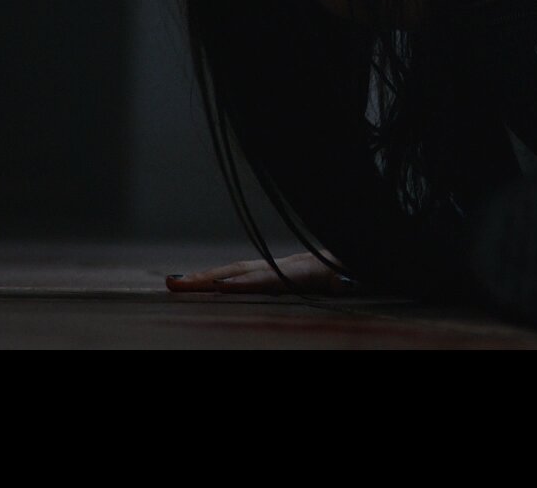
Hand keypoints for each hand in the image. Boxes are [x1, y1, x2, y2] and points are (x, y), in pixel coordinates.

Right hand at [165, 251, 357, 294]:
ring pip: (237, 271)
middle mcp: (286, 265)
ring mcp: (280, 267)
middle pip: (241, 271)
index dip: (243, 283)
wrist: (362, 251)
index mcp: (304, 270)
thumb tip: (340, 281)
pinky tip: (200, 284)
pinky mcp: (279, 272)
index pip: (267, 278)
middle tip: (173, 283)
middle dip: (207, 279)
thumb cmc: (358, 270)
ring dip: (206, 278)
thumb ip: (343, 279)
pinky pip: (243, 274)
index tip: (217, 286)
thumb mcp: (353, 275)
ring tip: (175, 283)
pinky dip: (219, 278)